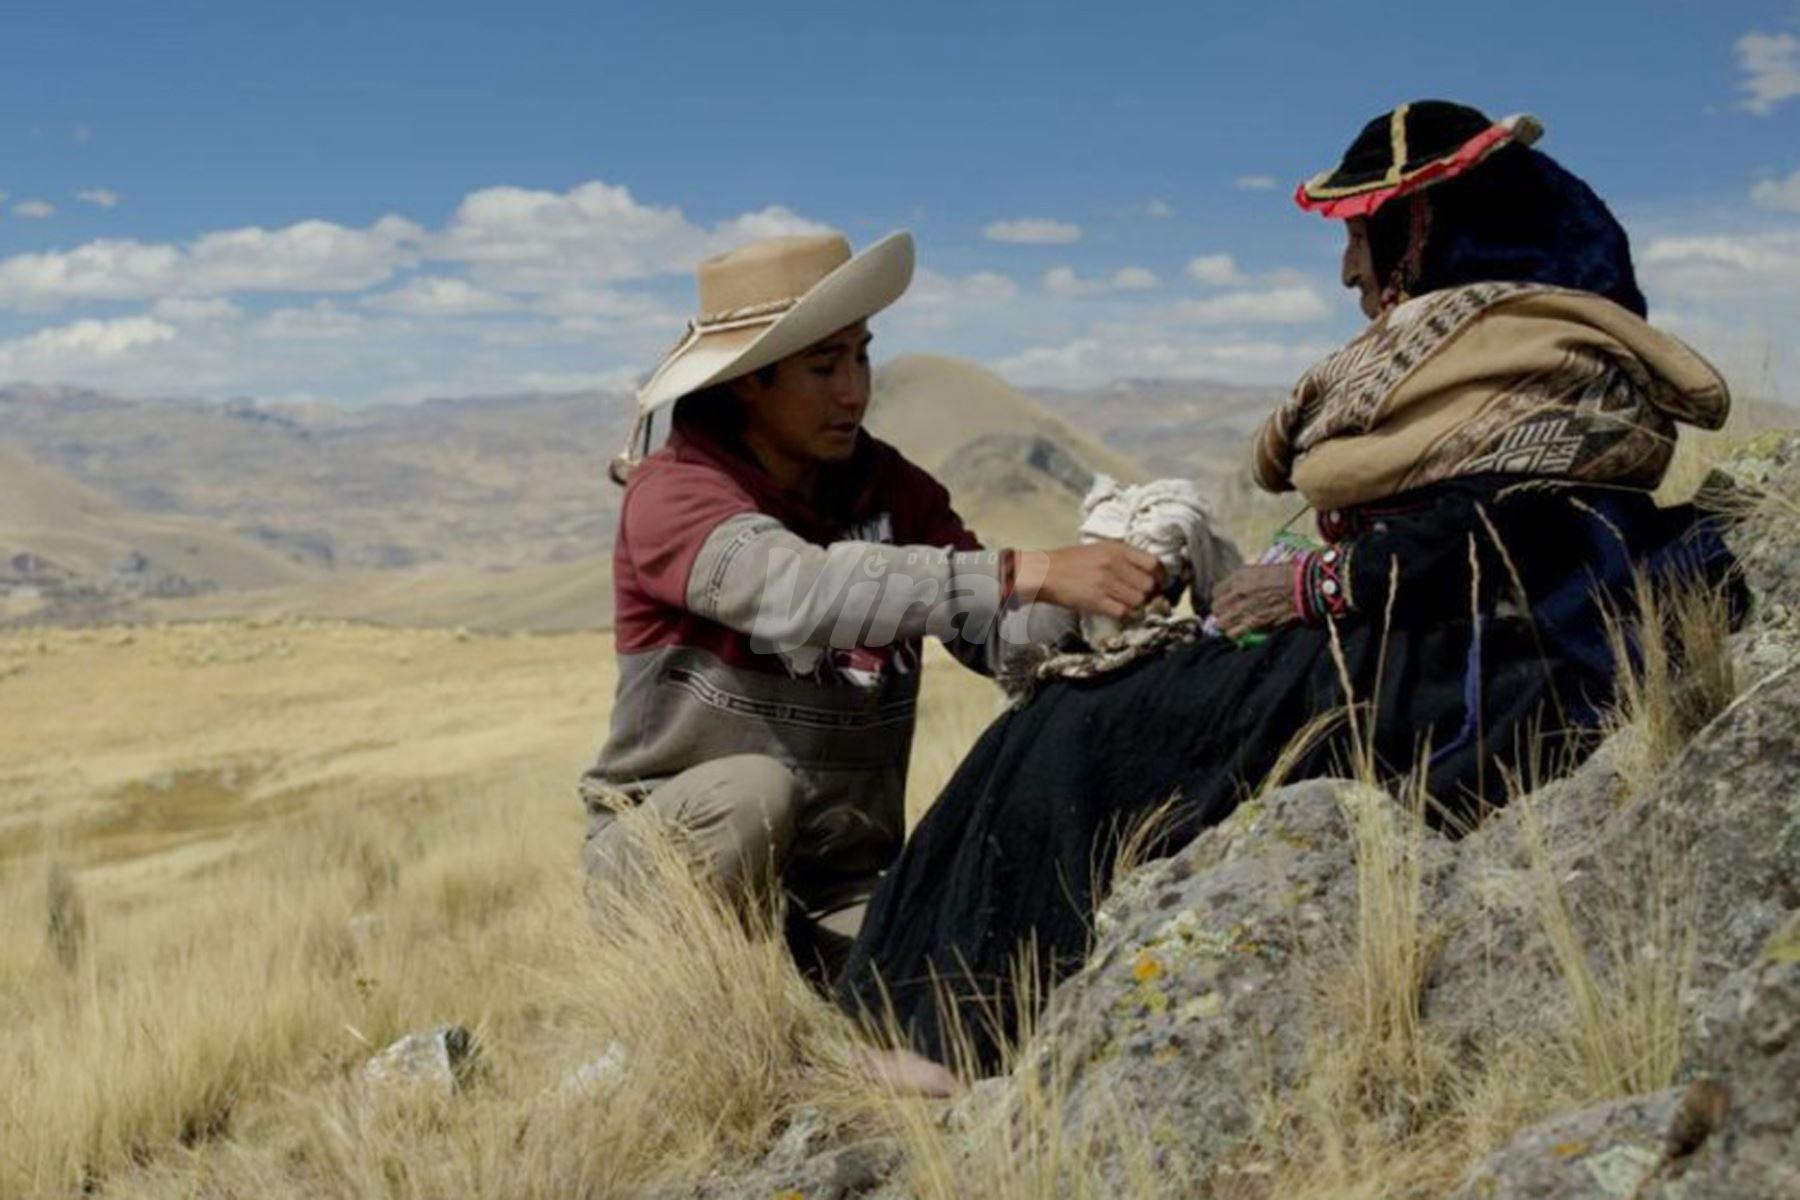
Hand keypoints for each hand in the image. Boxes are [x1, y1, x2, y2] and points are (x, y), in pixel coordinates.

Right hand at [1015, 541, 1165, 619]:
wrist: (1044, 572)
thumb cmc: (1071, 561)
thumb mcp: (1100, 549)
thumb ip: (1123, 557)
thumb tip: (1148, 573)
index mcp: (1117, 549)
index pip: (1153, 564)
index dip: (1160, 577)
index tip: (1158, 584)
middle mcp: (1114, 564)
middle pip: (1148, 585)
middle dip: (1150, 595)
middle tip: (1144, 599)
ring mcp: (1105, 583)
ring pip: (1138, 601)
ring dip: (1137, 607)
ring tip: (1129, 605)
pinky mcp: (1096, 600)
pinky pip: (1123, 612)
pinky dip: (1125, 615)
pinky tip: (1118, 611)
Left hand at [1211, 564, 1298, 638]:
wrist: (1302, 588)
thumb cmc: (1285, 576)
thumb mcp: (1258, 570)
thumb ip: (1241, 580)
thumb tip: (1232, 589)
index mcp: (1238, 577)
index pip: (1215, 592)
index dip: (1221, 597)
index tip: (1227, 601)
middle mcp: (1237, 593)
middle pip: (1216, 608)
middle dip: (1222, 611)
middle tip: (1230, 613)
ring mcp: (1244, 609)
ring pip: (1221, 623)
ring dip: (1227, 624)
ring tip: (1234, 623)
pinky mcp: (1254, 623)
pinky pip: (1233, 633)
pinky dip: (1235, 634)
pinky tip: (1241, 631)